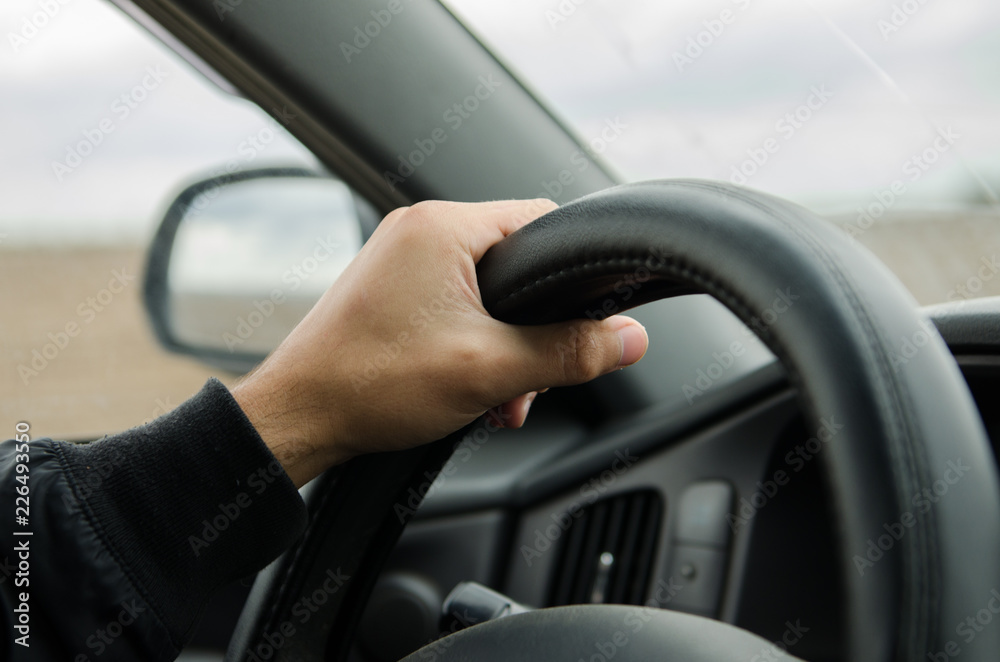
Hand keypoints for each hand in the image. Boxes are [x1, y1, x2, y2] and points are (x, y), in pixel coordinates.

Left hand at [232, 199, 648, 485]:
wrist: (297, 418)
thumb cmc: (369, 383)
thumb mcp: (488, 371)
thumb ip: (568, 352)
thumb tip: (630, 339)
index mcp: (442, 228)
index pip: (542, 221)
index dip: (572, 271)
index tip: (583, 317)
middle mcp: (419, 232)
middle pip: (517, 265)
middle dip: (534, 329)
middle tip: (527, 381)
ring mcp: (401, 261)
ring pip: (488, 294)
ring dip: (504, 347)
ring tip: (495, 399)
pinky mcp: (391, 292)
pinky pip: (455, 307)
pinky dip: (473, 346)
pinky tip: (471, 392)